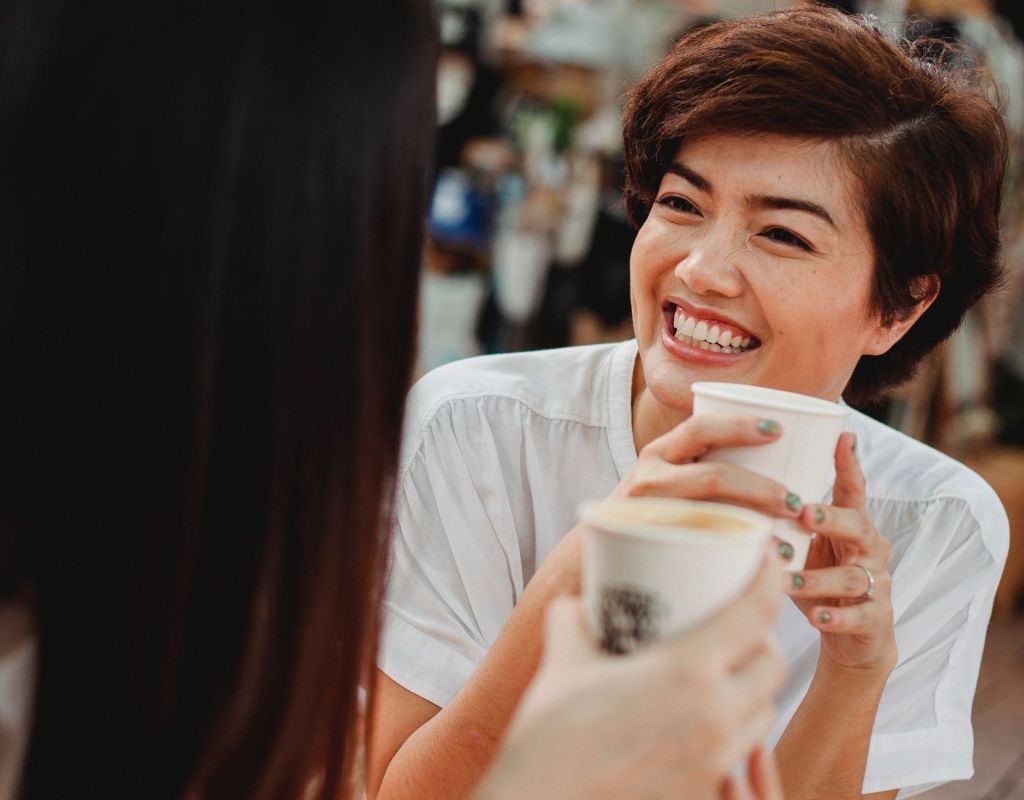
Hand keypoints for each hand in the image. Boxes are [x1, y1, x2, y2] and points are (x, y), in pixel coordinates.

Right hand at [475, 554, 787, 799]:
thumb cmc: (549, 736)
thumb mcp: (563, 660)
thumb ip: (573, 621)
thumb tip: (576, 604)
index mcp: (687, 672)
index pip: (755, 613)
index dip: (770, 578)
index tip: (768, 560)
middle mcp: (714, 715)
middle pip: (773, 666)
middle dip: (763, 640)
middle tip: (736, 627)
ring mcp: (714, 760)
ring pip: (763, 713)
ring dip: (753, 689)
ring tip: (722, 676)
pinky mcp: (704, 792)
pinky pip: (737, 754)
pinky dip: (730, 731)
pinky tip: (698, 724)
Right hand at [527, 412, 800, 600]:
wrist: (589, 559)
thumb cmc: (648, 516)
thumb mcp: (666, 480)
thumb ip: (703, 467)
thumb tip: (777, 457)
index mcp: (659, 453)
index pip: (701, 427)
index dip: (740, 425)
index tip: (778, 431)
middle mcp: (649, 478)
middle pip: (714, 477)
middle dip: (762, 490)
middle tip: (796, 502)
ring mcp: (648, 515)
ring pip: (710, 517)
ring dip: (756, 528)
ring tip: (786, 543)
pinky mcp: (649, 549)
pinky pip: (700, 551)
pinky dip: (737, 559)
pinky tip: (761, 569)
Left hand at [786, 432, 896, 673]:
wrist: (853, 638)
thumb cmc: (819, 581)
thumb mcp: (804, 546)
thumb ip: (783, 521)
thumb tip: (732, 489)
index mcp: (851, 525)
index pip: (853, 490)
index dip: (849, 463)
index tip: (843, 436)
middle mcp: (869, 548)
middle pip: (859, 526)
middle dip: (831, 518)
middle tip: (803, 514)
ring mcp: (877, 583)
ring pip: (854, 575)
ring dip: (818, 578)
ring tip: (788, 581)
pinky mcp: (877, 618)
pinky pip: (860, 615)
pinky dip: (837, 616)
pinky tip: (815, 617)